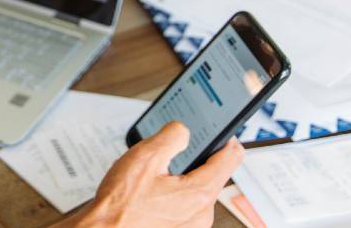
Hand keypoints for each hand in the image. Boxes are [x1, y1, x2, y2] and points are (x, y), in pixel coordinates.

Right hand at [57, 122, 243, 227]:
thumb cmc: (120, 206)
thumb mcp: (144, 157)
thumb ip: (171, 136)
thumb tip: (183, 131)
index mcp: (198, 193)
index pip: (231, 158)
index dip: (227, 139)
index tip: (223, 132)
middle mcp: (201, 214)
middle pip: (212, 175)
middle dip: (195, 161)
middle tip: (172, 153)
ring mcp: (192, 226)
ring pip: (196, 192)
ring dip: (181, 180)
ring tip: (153, 178)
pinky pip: (185, 208)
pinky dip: (173, 197)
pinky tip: (151, 194)